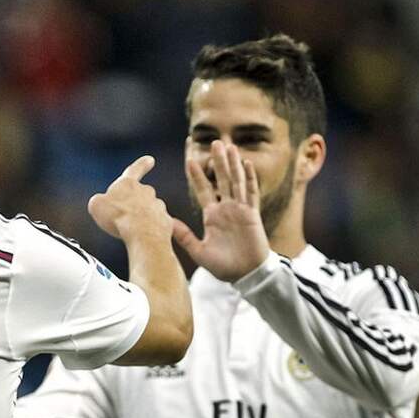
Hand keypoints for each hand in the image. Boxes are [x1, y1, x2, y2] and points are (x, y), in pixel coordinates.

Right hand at [88, 155, 172, 244]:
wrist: (142, 235)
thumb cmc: (118, 217)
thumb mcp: (96, 205)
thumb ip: (99, 201)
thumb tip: (100, 204)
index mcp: (129, 184)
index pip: (135, 170)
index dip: (141, 164)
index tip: (150, 160)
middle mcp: (147, 192)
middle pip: (141, 195)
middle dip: (134, 203)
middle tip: (123, 216)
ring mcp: (158, 207)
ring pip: (150, 211)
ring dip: (142, 218)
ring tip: (130, 230)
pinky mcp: (165, 222)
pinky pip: (158, 225)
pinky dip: (151, 230)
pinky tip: (144, 238)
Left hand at [173, 141, 269, 281]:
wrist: (245, 275)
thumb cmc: (223, 266)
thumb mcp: (198, 250)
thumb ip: (184, 236)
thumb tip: (166, 222)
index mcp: (213, 215)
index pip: (204, 190)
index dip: (198, 175)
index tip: (189, 159)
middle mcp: (226, 209)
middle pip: (222, 179)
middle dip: (218, 161)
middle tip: (215, 142)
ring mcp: (240, 210)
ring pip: (237, 181)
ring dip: (233, 164)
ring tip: (229, 147)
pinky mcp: (252, 215)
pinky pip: (251, 193)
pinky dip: (250, 179)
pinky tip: (247, 164)